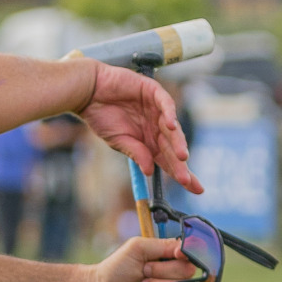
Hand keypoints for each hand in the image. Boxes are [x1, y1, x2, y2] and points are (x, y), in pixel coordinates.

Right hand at [78, 61, 200, 192]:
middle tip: (187, 180)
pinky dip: (169, 114)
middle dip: (181, 165)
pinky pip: (166, 104)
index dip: (180, 173)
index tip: (194, 189)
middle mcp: (156, 126)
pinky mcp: (153, 92)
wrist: (88, 92)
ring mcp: (157, 109)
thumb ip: (135, 152)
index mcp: (148, 141)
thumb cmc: (100, 116)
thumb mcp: (117, 140)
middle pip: (173, 148)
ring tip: (181, 157)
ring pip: (173, 129)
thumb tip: (150, 171)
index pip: (168, 159)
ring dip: (177, 143)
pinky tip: (170, 127)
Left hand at [86, 235, 199, 281]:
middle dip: (161, 271)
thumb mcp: (137, 248)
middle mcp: (173, 275)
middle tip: (142, 272)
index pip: (190, 255)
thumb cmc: (116, 269)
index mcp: (168, 257)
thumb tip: (185, 249)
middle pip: (187, 272)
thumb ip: (163, 245)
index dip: (184, 256)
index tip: (175, 255)